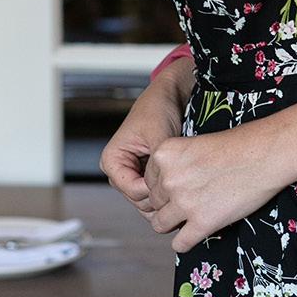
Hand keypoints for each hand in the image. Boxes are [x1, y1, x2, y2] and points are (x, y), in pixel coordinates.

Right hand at [100, 62, 194, 215]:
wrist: (169, 95)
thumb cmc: (158, 108)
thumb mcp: (159, 136)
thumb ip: (158, 164)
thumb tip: (162, 188)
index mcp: (112, 160)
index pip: (133, 191)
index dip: (155, 191)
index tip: (174, 182)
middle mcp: (119, 171)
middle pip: (139, 200)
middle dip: (161, 197)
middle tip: (183, 186)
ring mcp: (133, 174)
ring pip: (148, 200)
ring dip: (166, 196)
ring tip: (184, 184)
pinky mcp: (146, 175)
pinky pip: (156, 193)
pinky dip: (168, 192)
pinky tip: (182, 183)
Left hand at [142, 101, 296, 253]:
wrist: (265, 154)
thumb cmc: (237, 146)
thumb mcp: (195, 144)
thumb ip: (175, 165)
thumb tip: (164, 191)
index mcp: (163, 154)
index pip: (147, 181)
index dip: (164, 186)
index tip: (182, 185)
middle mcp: (169, 179)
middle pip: (154, 203)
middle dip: (170, 203)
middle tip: (192, 198)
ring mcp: (184, 202)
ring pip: (160, 224)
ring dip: (174, 223)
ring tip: (191, 216)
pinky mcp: (203, 222)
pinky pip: (180, 244)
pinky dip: (186, 241)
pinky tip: (197, 231)